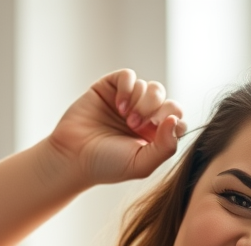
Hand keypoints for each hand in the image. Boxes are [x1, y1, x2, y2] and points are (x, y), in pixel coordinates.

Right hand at [46, 69, 186, 186]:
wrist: (72, 156)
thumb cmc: (106, 165)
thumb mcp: (141, 164)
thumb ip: (165, 147)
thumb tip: (176, 120)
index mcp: (154, 136)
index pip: (177, 119)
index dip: (173, 120)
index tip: (155, 130)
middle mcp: (144, 117)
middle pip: (167, 99)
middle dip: (157, 109)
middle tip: (136, 125)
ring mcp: (127, 101)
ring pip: (150, 87)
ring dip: (141, 101)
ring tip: (126, 118)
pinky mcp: (109, 87)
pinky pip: (128, 76)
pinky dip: (127, 87)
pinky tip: (118, 105)